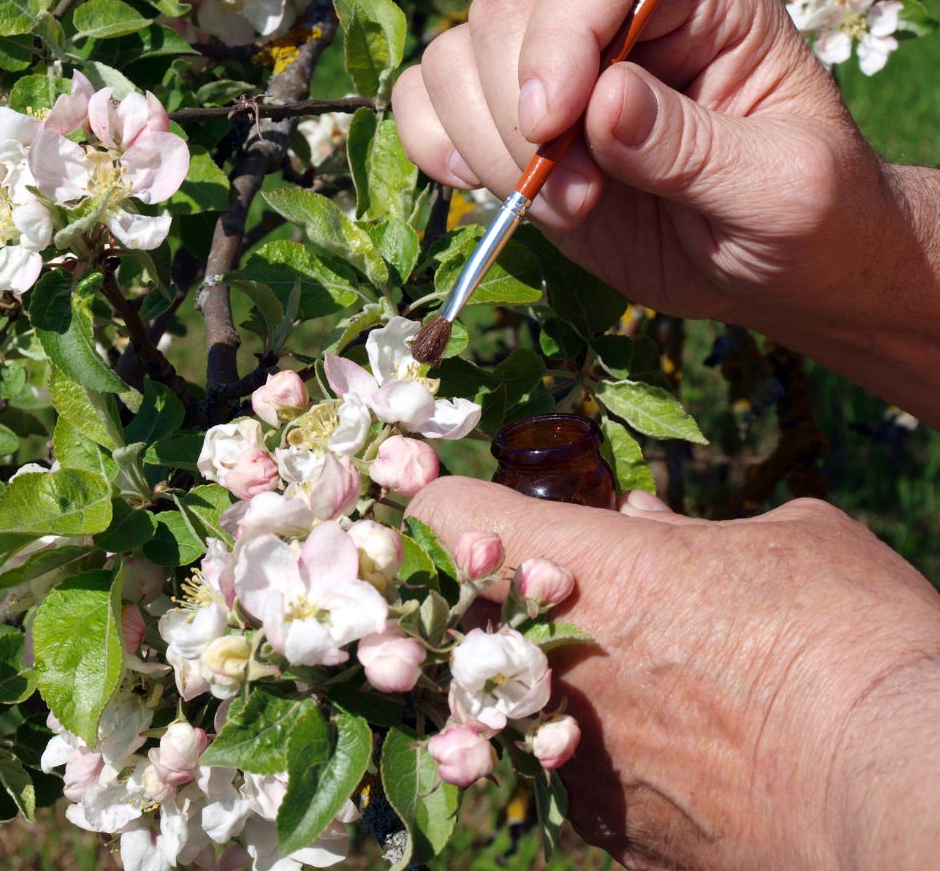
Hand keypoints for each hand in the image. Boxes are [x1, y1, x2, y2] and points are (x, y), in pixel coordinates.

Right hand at [393, 0, 901, 334]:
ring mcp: (557, 84)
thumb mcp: (782, 186)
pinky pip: (431, 110)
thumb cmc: (807, 219)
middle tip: (578, 198)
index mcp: (698, 3)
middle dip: (518, 116)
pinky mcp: (518, 140)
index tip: (553, 125)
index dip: (559, 35)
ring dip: (484, 144)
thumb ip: (694, 145)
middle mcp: (616, 28)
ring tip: (559, 209)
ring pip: (455, 61)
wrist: (778, 273)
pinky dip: (438, 149)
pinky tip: (491, 192)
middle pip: (505, 12)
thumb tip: (602, 104)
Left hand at [407, 478, 939, 870]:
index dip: (449, 502)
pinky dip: (603, 750)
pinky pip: (575, 774)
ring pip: (511, 700)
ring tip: (645, 675)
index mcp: (586, 568)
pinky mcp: (610, 835)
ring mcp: (574, 762)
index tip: (472, 508)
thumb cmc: (851, 639)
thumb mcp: (786, 542)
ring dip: (551, 677)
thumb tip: (645, 522)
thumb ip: (692, 530)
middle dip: (492, 599)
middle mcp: (553, 667)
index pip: (443, 517)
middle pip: (458, 617)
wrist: (907, 794)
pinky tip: (676, 743)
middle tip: (557, 592)